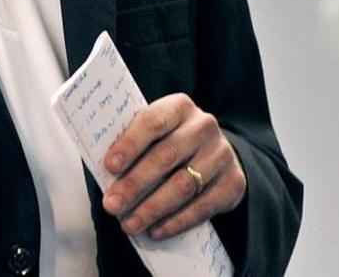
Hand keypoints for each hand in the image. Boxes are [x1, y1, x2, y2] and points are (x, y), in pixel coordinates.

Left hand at [101, 93, 245, 239]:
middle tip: (112, 205)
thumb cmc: (170, 141)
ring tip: (129, 225)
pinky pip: (202, 207)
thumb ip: (135, 143)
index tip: (109, 167)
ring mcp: (221, 154)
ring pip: (183, 185)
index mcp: (179, 106)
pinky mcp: (233, 182)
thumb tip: (105, 172)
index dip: (130, 144)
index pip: (152, 122)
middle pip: (165, 157)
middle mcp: (204, 126)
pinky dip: (176, 222)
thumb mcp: (156, 133)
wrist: (214, 153)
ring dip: (152, 208)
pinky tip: (155, 231)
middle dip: (135, 184)